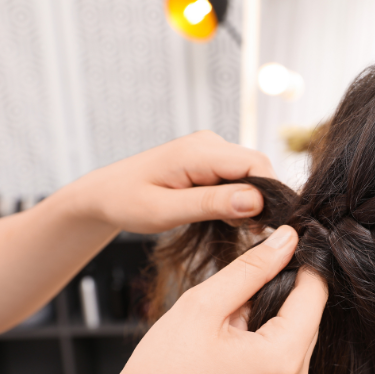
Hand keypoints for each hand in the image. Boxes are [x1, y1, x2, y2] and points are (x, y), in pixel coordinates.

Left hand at [67, 131, 275, 232]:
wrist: (104, 193)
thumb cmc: (127, 202)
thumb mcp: (166, 210)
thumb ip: (212, 203)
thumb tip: (256, 200)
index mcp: (198, 151)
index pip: (256, 164)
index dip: (270, 194)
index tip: (265, 226)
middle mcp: (209, 143)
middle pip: (259, 166)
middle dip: (262, 199)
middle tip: (248, 231)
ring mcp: (211, 149)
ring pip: (252, 173)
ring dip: (251, 201)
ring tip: (233, 226)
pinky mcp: (211, 160)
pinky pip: (239, 176)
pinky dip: (240, 198)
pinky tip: (225, 217)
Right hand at [106, 225, 326, 373]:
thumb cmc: (163, 366)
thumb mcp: (205, 303)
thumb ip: (252, 267)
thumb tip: (288, 237)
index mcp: (281, 358)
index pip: (315, 291)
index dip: (299, 260)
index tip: (274, 241)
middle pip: (311, 309)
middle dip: (283, 284)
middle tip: (242, 277)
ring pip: (300, 325)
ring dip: (274, 306)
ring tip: (232, 308)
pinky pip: (288, 345)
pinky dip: (269, 326)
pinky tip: (236, 327)